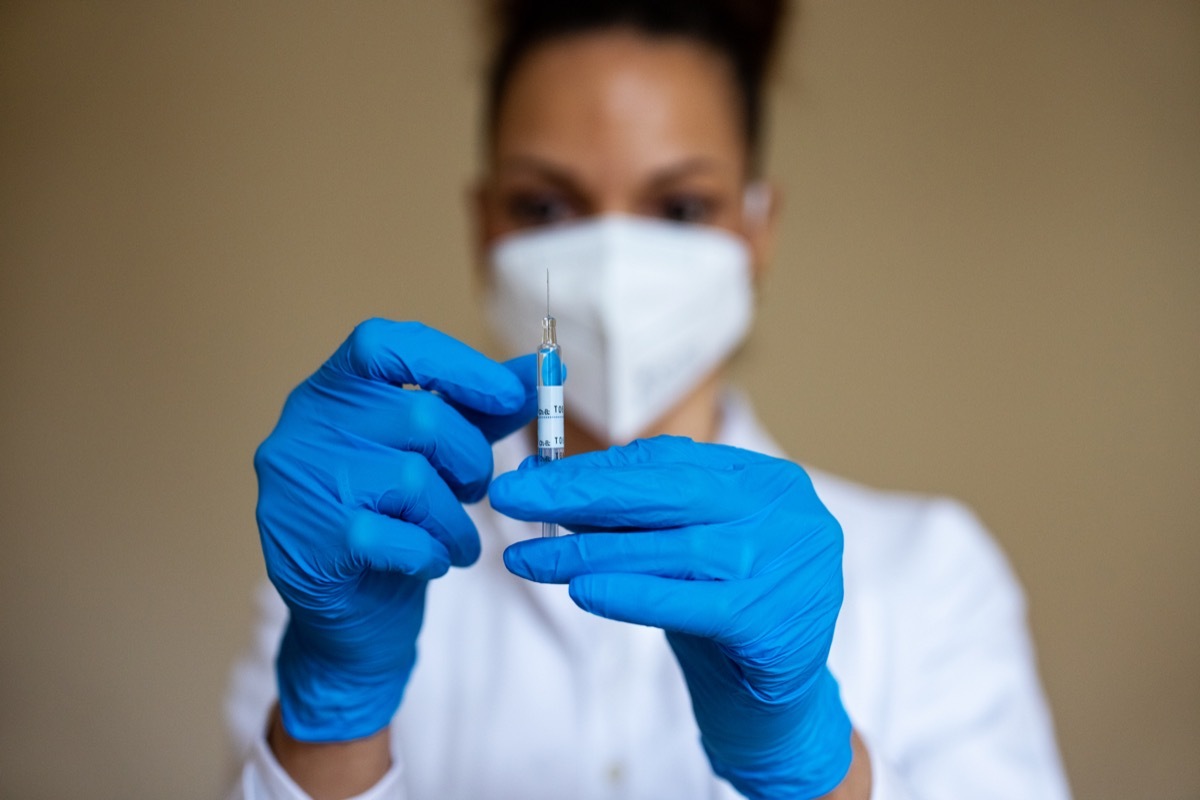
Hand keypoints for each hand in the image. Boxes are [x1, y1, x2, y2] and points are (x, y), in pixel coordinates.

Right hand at [254, 319, 535, 741]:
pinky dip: (432, 553)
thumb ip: (483, 409)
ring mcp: (298, 485)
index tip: (510, 395)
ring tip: (457, 538)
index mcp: (331, 389)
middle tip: (474, 492)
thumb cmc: (397, 519)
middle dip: (469, 460)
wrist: (350, 618)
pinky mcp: (309, 543)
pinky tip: (431, 562)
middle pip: (420, 417)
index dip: (455, 364)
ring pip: (413, 480)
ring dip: (455, 519)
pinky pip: (399, 538)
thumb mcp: (440, 454)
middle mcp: (303, 426)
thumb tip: (544, 370)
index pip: (387, 344)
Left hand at [491, 436, 852, 798]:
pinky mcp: (775, 624)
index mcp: (767, 481)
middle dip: (581, 494)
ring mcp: (789, 568)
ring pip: (672, 548)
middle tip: (511, 498)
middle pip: (669, 493)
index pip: (669, 460)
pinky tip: (582, 593)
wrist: (778, 714)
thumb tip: (541, 477)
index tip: (532, 476)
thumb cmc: (722, 620)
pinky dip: (631, 596)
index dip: (595, 467)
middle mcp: (788, 514)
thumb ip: (627, 516)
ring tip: (526, 557)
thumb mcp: (679, 555)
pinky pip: (690, 604)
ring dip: (588, 552)